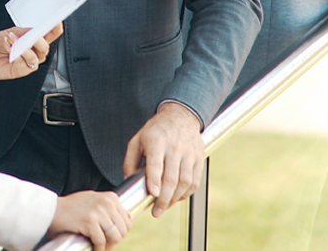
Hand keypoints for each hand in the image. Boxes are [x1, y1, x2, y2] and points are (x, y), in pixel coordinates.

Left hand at [0, 23, 62, 80]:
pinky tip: (10, 47)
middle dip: (41, 40)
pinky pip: (27, 62)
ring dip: (27, 46)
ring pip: (38, 56)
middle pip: (46, 47)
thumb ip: (24, 32)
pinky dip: (20, 53)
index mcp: (33, 40)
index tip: (57, 23)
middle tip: (34, 34)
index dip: (55, 30)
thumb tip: (35, 30)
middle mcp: (33, 51)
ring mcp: (28, 61)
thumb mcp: (11, 32)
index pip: (48, 35)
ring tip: (13, 39)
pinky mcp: (22, 70)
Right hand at [49, 191, 132, 250]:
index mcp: (110, 197)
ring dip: (108, 247)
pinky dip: (99, 250)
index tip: (111, 238)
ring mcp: (98, 211)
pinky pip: (101, 242)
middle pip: (123, 230)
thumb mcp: (94, 202)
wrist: (50, 210)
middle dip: (115, 241)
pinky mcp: (89, 222)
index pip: (128, 220)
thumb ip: (109, 208)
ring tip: (100, 249)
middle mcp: (106, 202)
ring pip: (115, 237)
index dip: (121, 232)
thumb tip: (127, 219)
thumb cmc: (71, 209)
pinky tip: (93, 249)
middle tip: (105, 245)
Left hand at [122, 102, 203, 217]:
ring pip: (185, 182)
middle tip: (156, 211)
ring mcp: (189, 153)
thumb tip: (128, 181)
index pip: (156, 164)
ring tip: (165, 206)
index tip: (153, 195)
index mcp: (156, 141)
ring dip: (175, 199)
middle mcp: (174, 147)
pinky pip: (194, 181)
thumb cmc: (155, 131)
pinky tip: (177, 197)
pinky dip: (186, 193)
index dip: (155, 181)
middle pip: (171, 178)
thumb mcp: (137, 140)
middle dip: (164, 199)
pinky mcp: (199, 158)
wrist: (180, 116)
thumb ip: (130, 161)